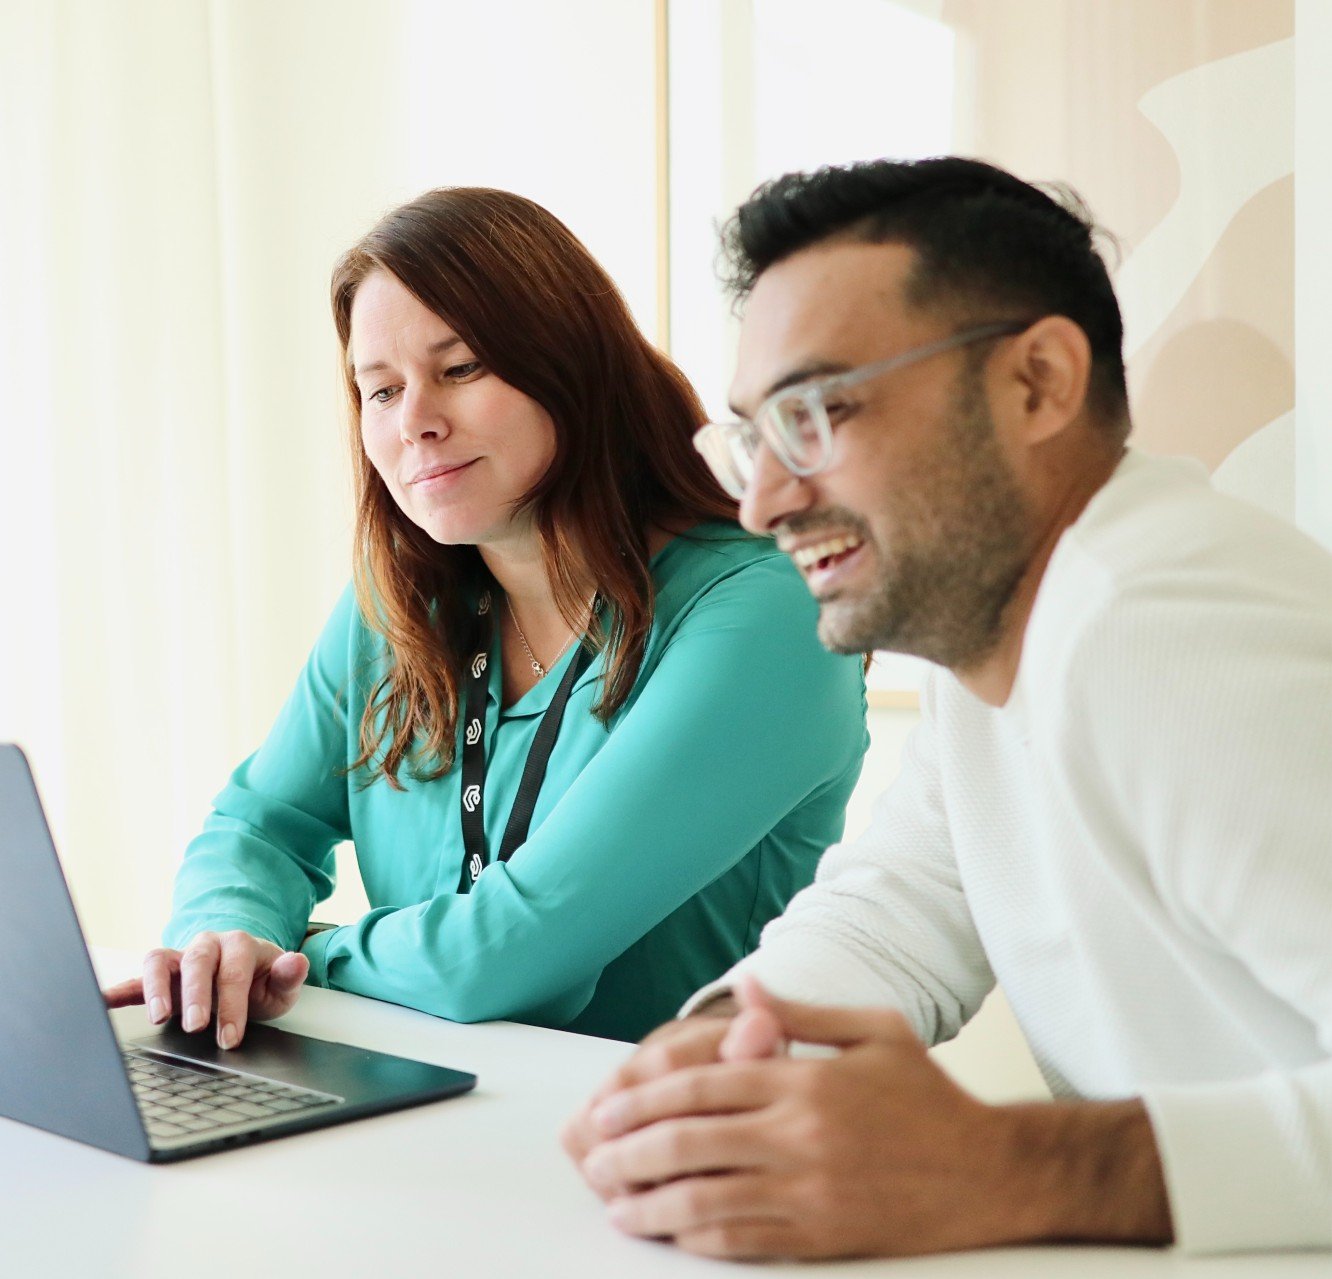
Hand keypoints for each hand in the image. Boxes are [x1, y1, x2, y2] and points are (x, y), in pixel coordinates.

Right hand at [102, 930, 308, 1049]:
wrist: (245, 976)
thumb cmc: (262, 982)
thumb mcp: (281, 984)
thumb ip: (289, 975)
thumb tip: (296, 961)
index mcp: (239, 944)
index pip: (233, 972)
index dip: (232, 1004)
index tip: (230, 1037)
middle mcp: (207, 945)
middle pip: (196, 963)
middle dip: (195, 995)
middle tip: (197, 1026)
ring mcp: (180, 957)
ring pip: (160, 961)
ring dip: (157, 988)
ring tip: (159, 1018)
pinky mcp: (161, 974)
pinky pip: (135, 978)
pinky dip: (119, 989)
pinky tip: (103, 1001)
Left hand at [581, 978, 1030, 1259]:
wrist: (989, 1173)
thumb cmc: (929, 1096)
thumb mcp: (874, 1032)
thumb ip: (803, 1011)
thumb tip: (748, 986)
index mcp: (806, 1080)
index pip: (704, 1085)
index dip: (645, 1098)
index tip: (606, 1109)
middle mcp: (800, 1136)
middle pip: (692, 1143)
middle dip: (631, 1152)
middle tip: (591, 1159)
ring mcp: (810, 1191)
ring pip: (708, 1200)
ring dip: (652, 1204)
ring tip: (616, 1205)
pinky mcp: (822, 1236)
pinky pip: (745, 1241)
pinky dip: (699, 1240)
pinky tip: (672, 1235)